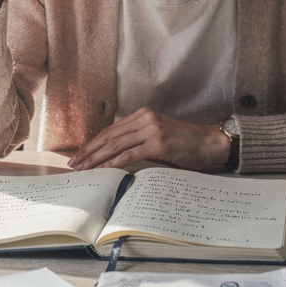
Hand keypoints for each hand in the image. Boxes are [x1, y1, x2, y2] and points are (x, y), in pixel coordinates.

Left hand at [67, 108, 231, 171]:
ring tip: (84, 169)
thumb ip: (139, 141)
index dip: (93, 143)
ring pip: (115, 145)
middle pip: (109, 136)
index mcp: (143, 115)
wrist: (211, 143)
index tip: (80, 155)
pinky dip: (113, 163)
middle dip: (89, 151)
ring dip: (96, 159)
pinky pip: (130, 154)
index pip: (111, 130)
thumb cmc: (186, 144)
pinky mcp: (158, 143)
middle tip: (74, 164)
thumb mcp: (159, 137)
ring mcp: (151, 130)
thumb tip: (116, 156)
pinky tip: (103, 170)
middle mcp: (145, 119)